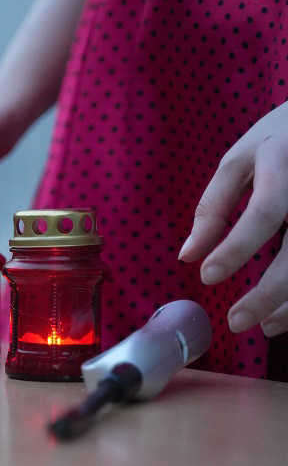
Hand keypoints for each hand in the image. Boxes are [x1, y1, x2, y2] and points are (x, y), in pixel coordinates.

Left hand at [179, 102, 287, 336]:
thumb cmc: (280, 139)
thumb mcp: (240, 159)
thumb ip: (214, 206)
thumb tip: (187, 256)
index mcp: (285, 164)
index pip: (264, 212)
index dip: (237, 248)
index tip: (207, 278)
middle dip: (269, 292)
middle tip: (236, 322)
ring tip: (264, 326)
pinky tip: (287, 315)